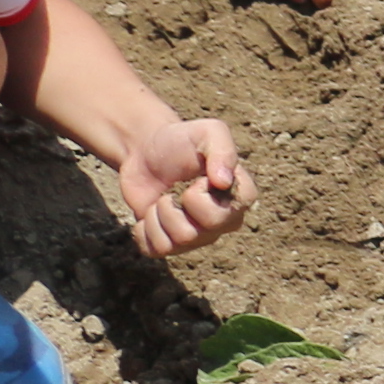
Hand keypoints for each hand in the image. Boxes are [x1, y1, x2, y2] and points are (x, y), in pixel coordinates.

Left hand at [116, 119, 249, 255]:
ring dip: (159, 215)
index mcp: (239, 195)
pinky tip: (149, 214)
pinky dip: (144, 231)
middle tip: (173, 190)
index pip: (229, 214)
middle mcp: (224, 220)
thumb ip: (223, 150)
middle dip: (177, 207)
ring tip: (163, 198)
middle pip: (205, 231)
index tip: (196, 178)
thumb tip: (224, 182)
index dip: (202, 197)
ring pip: (179, 242)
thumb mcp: (208, 133)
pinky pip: (157, 251)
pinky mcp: (170, 243)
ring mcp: (198, 235)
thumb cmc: (182, 140)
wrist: (146, 150)